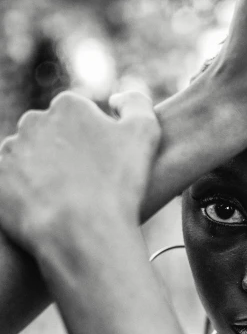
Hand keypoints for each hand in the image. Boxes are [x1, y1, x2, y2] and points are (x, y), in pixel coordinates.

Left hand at [0, 91, 160, 256]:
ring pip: (28, 159)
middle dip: (63, 154)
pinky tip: (46, 209)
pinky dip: (25, 195)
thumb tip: (114, 101)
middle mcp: (33, 121)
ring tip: (66, 201)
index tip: (102, 167)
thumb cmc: (118, 184)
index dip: (92, 142)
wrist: (83, 233)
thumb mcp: (145, 133)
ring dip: (42, 174)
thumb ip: (135, 103)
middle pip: (50, 135)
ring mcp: (10, 151)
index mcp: (68, 106)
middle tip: (85, 185)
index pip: (77, 118)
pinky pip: (10, 184)